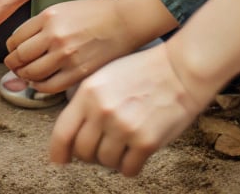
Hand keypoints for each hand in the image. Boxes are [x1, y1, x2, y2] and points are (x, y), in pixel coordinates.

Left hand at [5, 0, 140, 94]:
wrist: (122, 22)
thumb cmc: (93, 14)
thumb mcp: (62, 9)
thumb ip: (40, 25)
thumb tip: (19, 45)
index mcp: (48, 17)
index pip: (15, 39)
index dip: (10, 49)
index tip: (12, 52)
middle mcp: (54, 36)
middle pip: (20, 57)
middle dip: (13, 64)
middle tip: (14, 66)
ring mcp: (66, 55)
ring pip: (31, 73)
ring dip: (24, 75)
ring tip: (26, 75)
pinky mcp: (78, 72)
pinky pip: (49, 86)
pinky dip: (39, 86)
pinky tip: (39, 83)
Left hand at [49, 43, 215, 176]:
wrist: (181, 70)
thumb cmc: (144, 71)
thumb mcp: (105, 76)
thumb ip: (87, 102)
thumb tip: (73, 133)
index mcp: (88, 93)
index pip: (62, 133)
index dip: (58, 152)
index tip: (60, 160)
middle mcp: (102, 111)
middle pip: (83, 152)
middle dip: (89, 155)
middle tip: (101, 148)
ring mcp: (124, 128)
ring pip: (105, 162)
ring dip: (112, 159)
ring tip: (123, 145)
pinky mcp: (146, 142)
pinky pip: (128, 169)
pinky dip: (130, 166)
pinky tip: (135, 153)